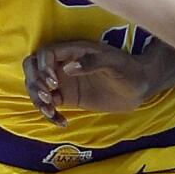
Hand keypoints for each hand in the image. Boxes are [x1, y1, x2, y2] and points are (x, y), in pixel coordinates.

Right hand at [23, 41, 151, 126]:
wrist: (141, 87)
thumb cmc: (130, 70)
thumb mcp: (116, 64)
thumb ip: (94, 62)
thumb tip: (68, 68)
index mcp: (74, 51)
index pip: (45, 54)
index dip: (43, 67)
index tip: (54, 83)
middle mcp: (65, 64)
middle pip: (33, 68)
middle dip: (34, 83)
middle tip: (48, 97)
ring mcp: (64, 81)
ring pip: (36, 87)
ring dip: (38, 100)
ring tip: (52, 113)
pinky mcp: (67, 97)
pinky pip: (48, 104)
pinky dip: (49, 114)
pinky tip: (61, 123)